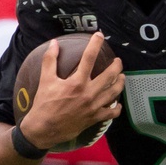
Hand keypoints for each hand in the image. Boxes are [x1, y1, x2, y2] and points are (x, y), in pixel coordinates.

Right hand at [19, 33, 124, 149]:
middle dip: (116, 66)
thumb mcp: (45, 80)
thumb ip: (50, 60)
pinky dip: (116, 108)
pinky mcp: (94, 118)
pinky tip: (118, 104)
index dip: (95, 44)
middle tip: (117, 61)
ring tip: (121, 77)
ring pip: (113, 92)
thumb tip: (54, 43)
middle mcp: (88, 93)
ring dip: (120, 83)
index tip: (99, 35)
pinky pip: (111, 112)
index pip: (89, 58)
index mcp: (76, 82)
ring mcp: (93, 107)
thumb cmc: (44, 104)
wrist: (44, 129)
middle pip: (109, 76)